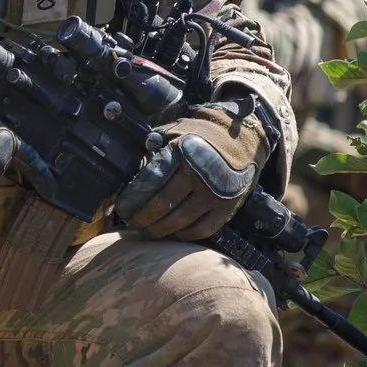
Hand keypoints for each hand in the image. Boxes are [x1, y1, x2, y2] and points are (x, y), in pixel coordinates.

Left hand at [115, 98, 270, 239]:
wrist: (243, 138)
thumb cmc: (203, 136)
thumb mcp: (176, 132)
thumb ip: (154, 148)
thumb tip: (132, 170)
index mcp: (183, 153)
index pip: (150, 181)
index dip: (133, 199)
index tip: (123, 208)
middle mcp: (199, 175)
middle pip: (162, 205)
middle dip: (142, 218)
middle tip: (132, 223)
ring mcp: (215, 194)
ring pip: (179, 221)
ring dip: (159, 230)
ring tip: (147, 231)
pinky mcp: (227, 209)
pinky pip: (201, 230)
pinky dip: (183, 234)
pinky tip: (171, 232)